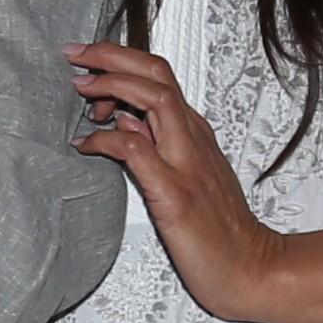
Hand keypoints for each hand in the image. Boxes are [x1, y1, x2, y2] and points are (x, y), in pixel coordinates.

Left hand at [69, 42, 322, 322]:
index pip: (159, 75)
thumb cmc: (214, 227)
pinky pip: (136, 151)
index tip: (85, 60)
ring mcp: (185, 163)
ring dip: (111, 84)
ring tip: (78, 88)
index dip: (121, 59)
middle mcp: (192, 137)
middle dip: (110, 55)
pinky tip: (84, 145)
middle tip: (74, 56)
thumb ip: (154, 144)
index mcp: (193, 132)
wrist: (248, 267)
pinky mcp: (174, 193)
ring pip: (153, 98)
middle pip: (156, 73)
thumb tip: (121, 121)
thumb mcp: (183, 175)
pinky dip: (105, 140)